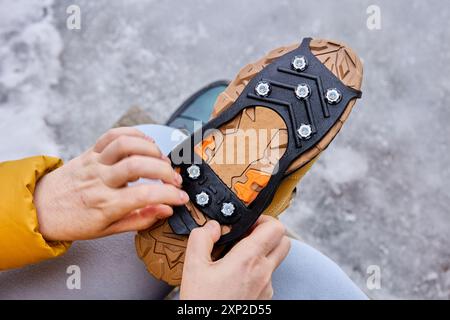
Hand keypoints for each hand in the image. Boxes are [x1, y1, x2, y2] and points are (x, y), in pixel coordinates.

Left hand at [34, 127, 188, 240]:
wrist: (40, 208)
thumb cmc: (73, 221)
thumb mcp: (107, 230)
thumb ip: (139, 219)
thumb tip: (164, 211)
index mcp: (105, 204)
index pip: (145, 196)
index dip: (170, 195)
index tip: (181, 197)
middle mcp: (100, 181)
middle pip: (138, 165)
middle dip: (165, 170)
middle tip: (174, 179)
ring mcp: (95, 163)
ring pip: (125, 145)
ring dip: (151, 149)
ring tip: (161, 160)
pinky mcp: (90, 151)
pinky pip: (112, 134)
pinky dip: (134, 134)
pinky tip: (145, 143)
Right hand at [180, 216, 290, 299]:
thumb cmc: (203, 303)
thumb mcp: (193, 267)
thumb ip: (201, 238)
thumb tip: (211, 226)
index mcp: (248, 259)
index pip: (275, 228)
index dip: (264, 219)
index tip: (248, 222)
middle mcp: (263, 273)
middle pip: (283, 242)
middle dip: (269, 233)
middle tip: (248, 235)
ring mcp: (266, 288)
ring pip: (276, 260)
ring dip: (263, 252)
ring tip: (238, 256)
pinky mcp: (264, 299)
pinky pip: (268, 277)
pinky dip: (258, 270)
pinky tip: (236, 275)